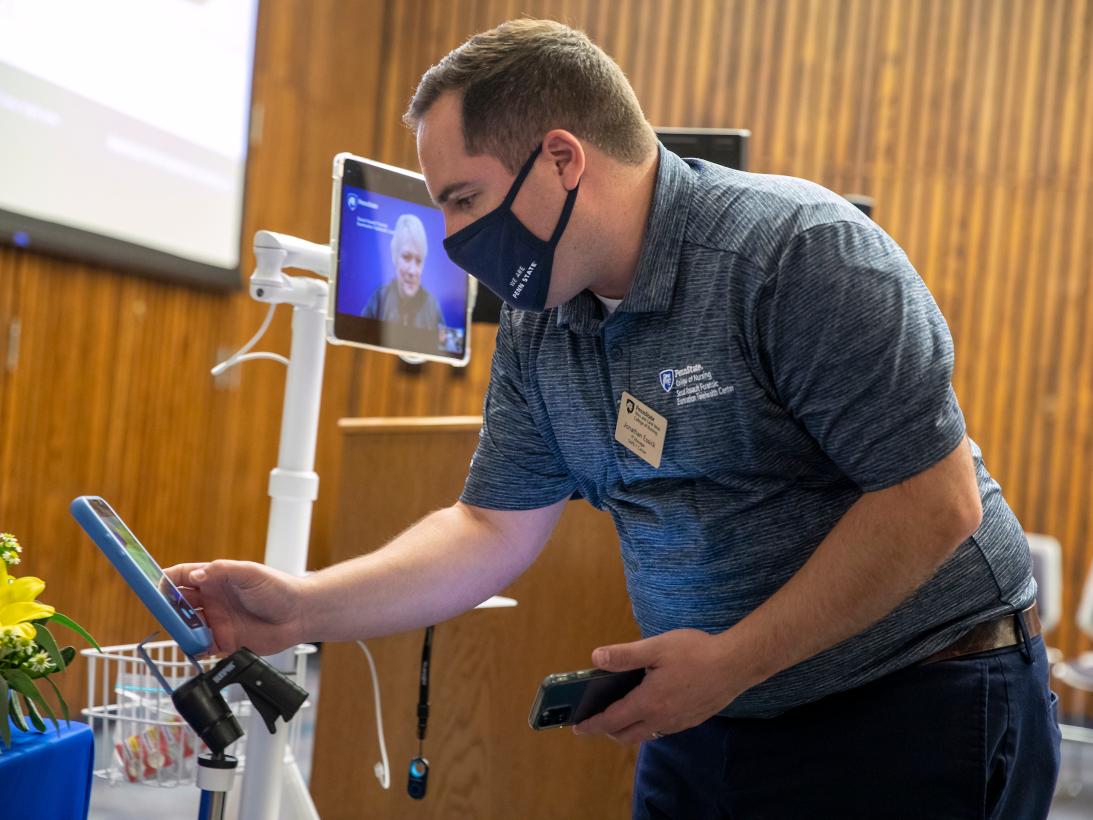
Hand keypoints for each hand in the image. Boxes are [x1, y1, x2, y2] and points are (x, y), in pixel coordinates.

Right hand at [163, 560, 307, 655]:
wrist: (300, 614)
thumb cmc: (278, 588)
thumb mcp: (250, 573)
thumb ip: (222, 572)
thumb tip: (196, 576)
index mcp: (215, 578)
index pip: (181, 576)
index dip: (164, 580)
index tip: (151, 587)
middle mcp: (211, 599)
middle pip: (177, 603)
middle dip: (166, 607)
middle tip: (163, 613)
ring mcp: (216, 621)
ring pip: (185, 626)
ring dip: (178, 629)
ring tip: (181, 630)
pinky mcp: (224, 641)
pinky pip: (200, 647)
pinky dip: (192, 648)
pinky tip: (192, 647)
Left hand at [573, 628, 743, 744]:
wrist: (736, 664)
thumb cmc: (697, 653)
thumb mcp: (656, 648)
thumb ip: (624, 656)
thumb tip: (596, 658)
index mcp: (649, 702)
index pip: (612, 720)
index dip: (592, 724)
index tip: (576, 728)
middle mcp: (662, 719)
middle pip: (626, 735)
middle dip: (607, 731)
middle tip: (594, 723)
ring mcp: (678, 722)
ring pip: (645, 735)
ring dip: (627, 730)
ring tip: (618, 717)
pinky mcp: (691, 720)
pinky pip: (662, 730)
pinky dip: (647, 726)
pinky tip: (648, 710)